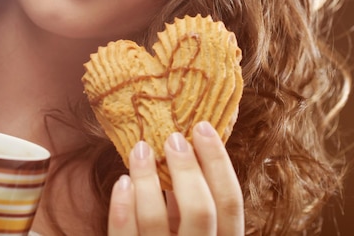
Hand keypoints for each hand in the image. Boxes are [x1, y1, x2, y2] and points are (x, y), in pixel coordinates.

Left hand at [108, 121, 243, 234]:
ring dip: (147, 179)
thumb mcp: (194, 234)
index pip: (231, 205)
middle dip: (186, 169)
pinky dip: (121, 207)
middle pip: (201, 211)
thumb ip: (192, 205)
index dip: (218, 163)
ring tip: (140, 149)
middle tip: (172, 136)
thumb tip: (185, 150)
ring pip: (156, 221)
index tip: (202, 128)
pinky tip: (122, 182)